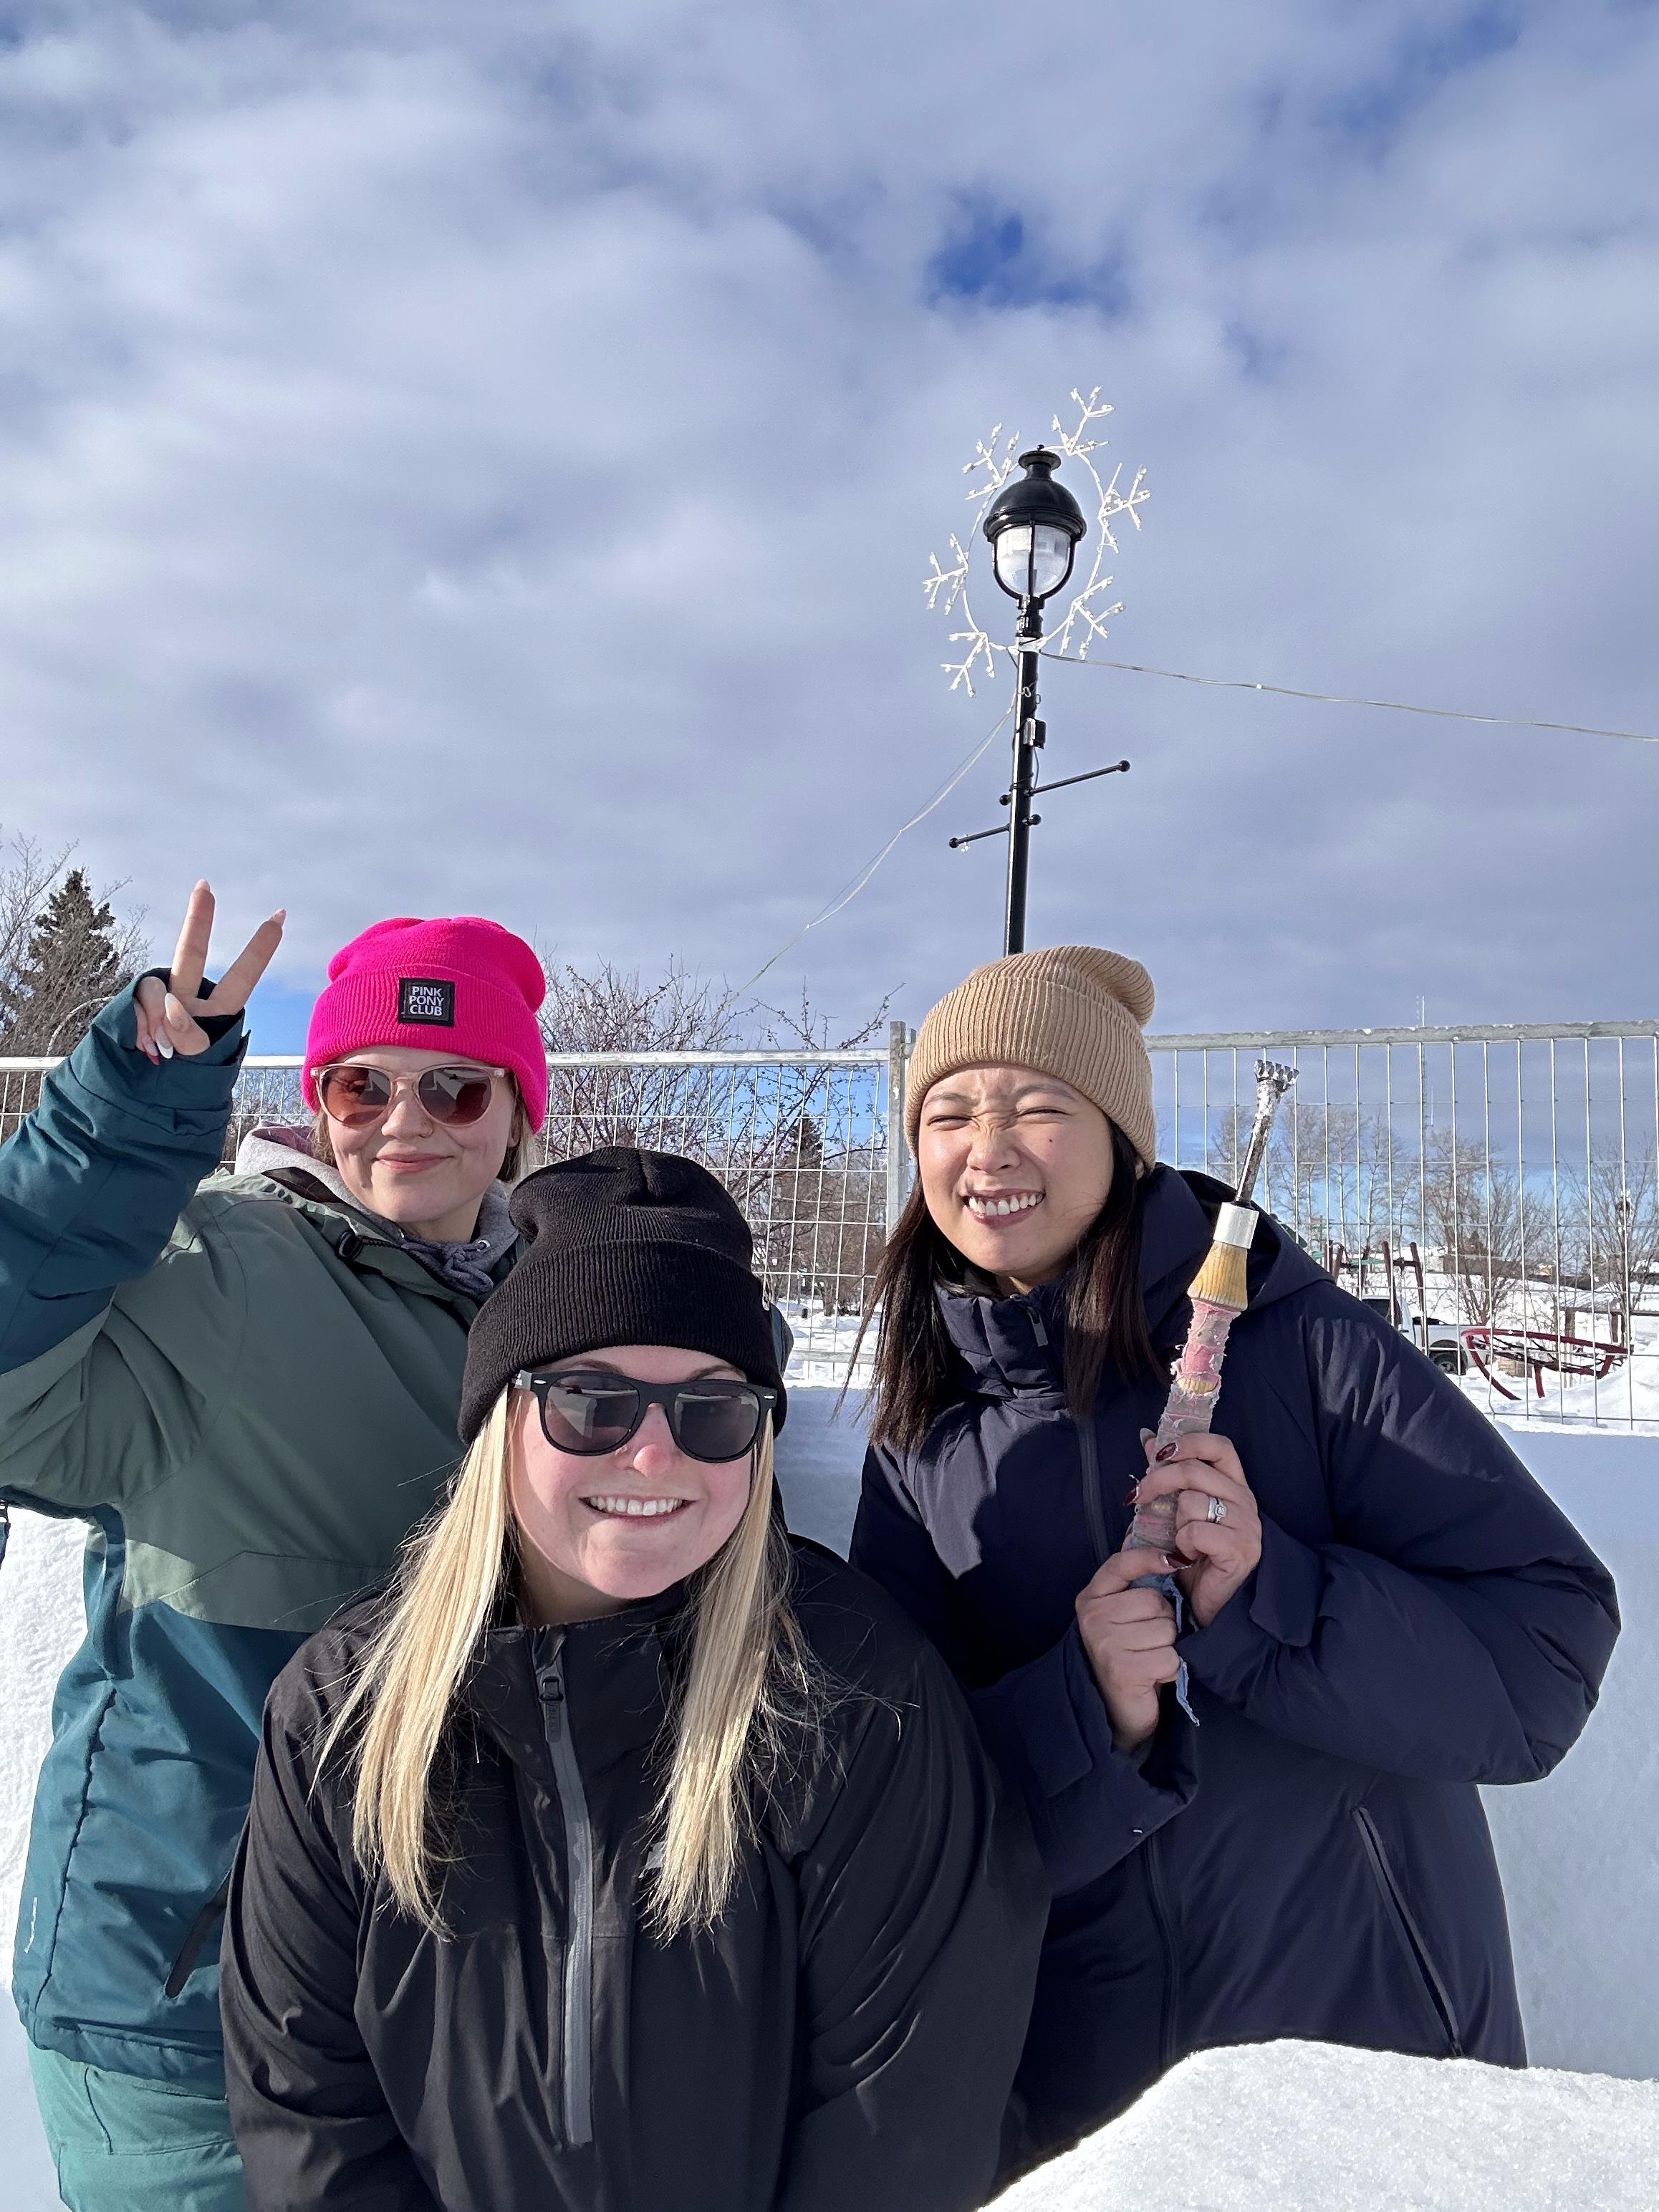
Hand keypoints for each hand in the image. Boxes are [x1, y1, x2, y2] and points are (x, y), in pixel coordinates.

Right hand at [133, 882, 284, 1062]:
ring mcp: (157, 1001)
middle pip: (190, 955)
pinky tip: (142, 1044)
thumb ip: (185, 1031)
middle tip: (204, 885)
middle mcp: (187, 998)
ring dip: (161, 1023)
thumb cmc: (180, 1075)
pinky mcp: (129, 1007)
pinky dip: (140, 1027)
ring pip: (156, 990)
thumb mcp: (196, 1059)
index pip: (241, 979)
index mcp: (216, 1012)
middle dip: (197, 921)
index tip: (281, 915)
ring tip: (163, 1052)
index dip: (259, 949)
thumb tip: (168, 1004)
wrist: (140, 1092)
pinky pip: (137, 1006)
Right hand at [1075, 1542, 1180, 1754]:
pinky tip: (1153, 1676)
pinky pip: (1169, 1657)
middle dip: (1163, 1621)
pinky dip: (1171, 1668)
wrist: (1116, 1709)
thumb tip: (1155, 1540)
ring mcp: (1105, 1643)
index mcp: (1091, 1598)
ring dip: (1168, 1647)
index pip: (1121, 1564)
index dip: (1150, 1558)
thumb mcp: (1123, 1615)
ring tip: (1150, 1658)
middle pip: (1155, 1601)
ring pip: (1165, 1629)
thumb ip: (1134, 1582)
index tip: (1176, 1560)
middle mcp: (1092, 1617)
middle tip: (1148, 1641)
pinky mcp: (1122, 1669)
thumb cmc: (1127, 1655)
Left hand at [1133, 1431, 1262, 1630]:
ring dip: (1175, 1523)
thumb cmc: (1193, 1557)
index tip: (1160, 1452)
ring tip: (1181, 1542)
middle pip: (1194, 1470)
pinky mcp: (1240, 1550)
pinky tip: (1187, 1557)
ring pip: (1191, 1501)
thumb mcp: (1177, 1511)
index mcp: (1234, 1487)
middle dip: (1157, 1481)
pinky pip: (1196, 1531)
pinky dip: (1183, 1545)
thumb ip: (1168, 1474)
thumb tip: (1149, 1438)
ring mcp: (1247, 1526)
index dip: (1190, 1441)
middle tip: (1139, 1497)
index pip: (1220, 1446)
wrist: (1206, 1605)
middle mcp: (1245, 1502)